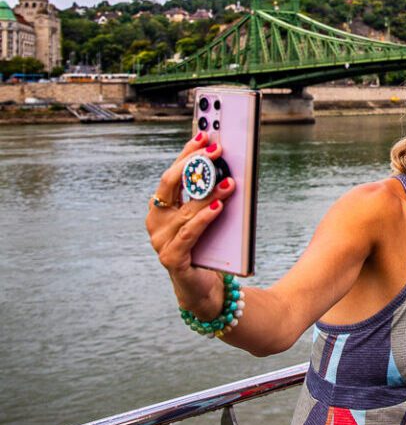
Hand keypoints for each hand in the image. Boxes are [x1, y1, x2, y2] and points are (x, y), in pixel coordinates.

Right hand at [146, 131, 235, 317]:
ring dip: (209, 193)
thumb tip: (228, 165)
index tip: (205, 135)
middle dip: (195, 164)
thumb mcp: (208, 216)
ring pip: (186, 209)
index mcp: (161, 207)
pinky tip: (219, 207)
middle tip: (218, 150)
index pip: (172, 173)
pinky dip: (205, 218)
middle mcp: (156, 221)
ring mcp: (160, 241)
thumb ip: (209, 194)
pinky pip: (190, 233)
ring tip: (229, 181)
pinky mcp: (172, 258)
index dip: (187, 153)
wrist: (205, 289)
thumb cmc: (207, 247)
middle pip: (171, 185)